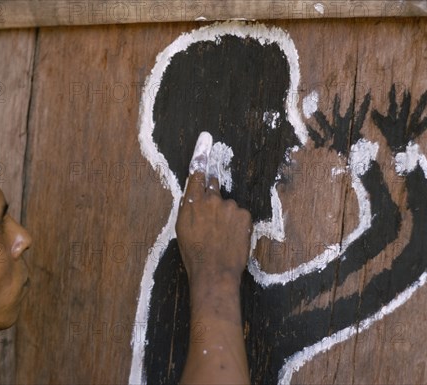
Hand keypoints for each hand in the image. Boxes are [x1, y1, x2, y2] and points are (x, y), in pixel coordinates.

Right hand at [176, 171, 251, 287]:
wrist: (215, 271)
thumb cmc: (195, 254)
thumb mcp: (182, 229)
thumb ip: (188, 208)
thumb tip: (193, 196)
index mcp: (194, 203)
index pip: (197, 176)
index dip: (201, 164)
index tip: (205, 146)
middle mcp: (212, 200)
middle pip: (214, 187)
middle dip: (213, 195)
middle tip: (213, 214)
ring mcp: (230, 207)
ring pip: (228, 205)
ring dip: (226, 215)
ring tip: (222, 235)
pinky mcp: (244, 216)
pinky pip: (240, 215)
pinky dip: (237, 224)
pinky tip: (231, 237)